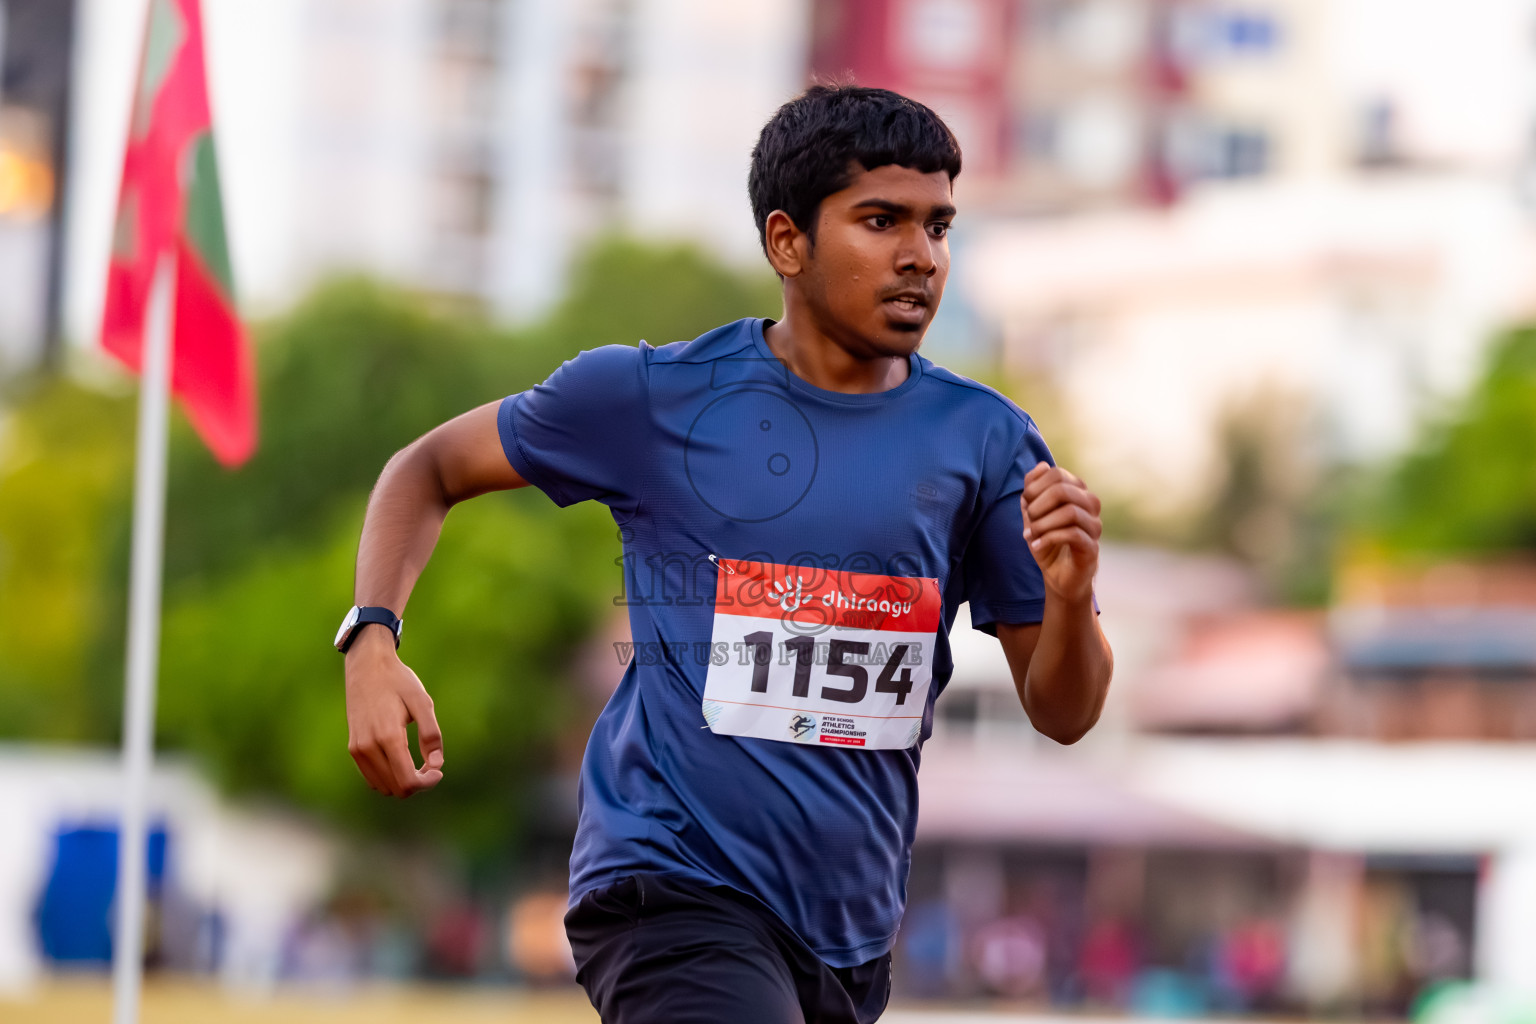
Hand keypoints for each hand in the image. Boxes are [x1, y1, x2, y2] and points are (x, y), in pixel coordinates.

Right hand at [344, 627, 443, 796]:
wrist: (366, 666)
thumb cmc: (398, 681)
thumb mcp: (422, 702)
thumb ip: (431, 734)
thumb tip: (436, 765)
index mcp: (388, 737)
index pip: (408, 781)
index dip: (427, 783)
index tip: (438, 771)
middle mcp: (368, 748)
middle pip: (396, 788)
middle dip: (417, 783)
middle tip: (430, 765)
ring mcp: (357, 749)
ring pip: (383, 786)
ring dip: (402, 782)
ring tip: (417, 763)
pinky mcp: (353, 747)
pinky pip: (371, 777)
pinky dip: (388, 777)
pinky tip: (401, 761)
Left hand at [1021, 462, 1101, 604]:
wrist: (1058, 575)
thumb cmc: (1047, 540)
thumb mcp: (1033, 514)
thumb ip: (1033, 490)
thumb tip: (1041, 466)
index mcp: (1077, 492)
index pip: (1057, 474)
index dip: (1035, 486)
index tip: (1025, 502)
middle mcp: (1090, 505)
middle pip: (1064, 490)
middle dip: (1038, 505)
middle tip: (1029, 519)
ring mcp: (1094, 526)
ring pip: (1070, 512)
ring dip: (1043, 523)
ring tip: (1030, 534)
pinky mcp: (1092, 547)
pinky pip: (1072, 534)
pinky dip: (1049, 538)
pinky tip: (1037, 545)